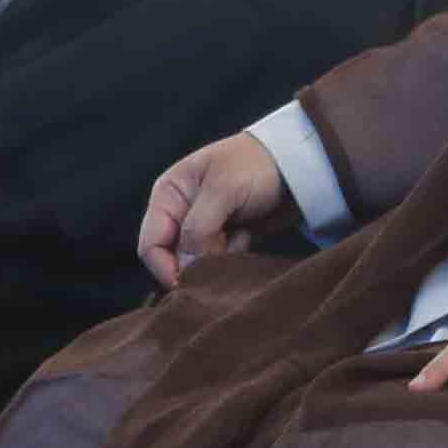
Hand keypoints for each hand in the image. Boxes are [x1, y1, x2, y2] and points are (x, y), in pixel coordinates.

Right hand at [138, 132, 291, 287]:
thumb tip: (186, 269)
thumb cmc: (256, 165)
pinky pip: (218, 261)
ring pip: (197, 263)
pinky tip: (248, 234)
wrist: (297, 164)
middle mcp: (180, 212)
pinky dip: (233, 256)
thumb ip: (199, 230)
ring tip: (242, 234)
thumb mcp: (224, 190)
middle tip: (226, 251)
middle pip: (173, 258)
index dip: (166, 268)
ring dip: (219, 259)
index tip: (191, 283)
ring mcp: (203, 226)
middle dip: (198, 263)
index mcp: (168, 194)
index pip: (150, 245)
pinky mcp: (225, 236)